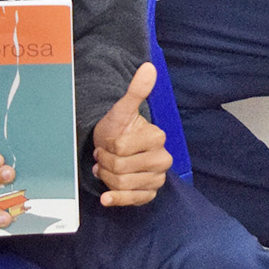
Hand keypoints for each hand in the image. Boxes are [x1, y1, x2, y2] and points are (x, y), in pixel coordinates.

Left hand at [92, 62, 171, 205]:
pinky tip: (107, 197)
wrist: (114, 150)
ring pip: (122, 184)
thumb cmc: (117, 129)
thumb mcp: (122, 110)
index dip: (109, 147)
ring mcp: (157, 179)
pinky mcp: (149, 195)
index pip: (122, 149)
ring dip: (107, 177)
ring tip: (108, 168)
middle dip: (106, 163)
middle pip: (121, 168)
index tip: (109, 143)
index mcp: (158, 138)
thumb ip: (136, 91)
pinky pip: (131, 201)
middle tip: (105, 156)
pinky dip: (116, 199)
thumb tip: (149, 67)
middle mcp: (163, 160)